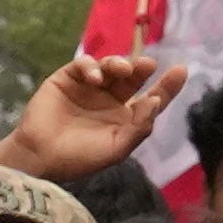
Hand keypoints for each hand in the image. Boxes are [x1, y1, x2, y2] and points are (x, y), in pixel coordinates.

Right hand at [0, 48, 181, 185]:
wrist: (41, 157)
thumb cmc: (80, 158)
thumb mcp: (117, 148)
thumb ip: (140, 126)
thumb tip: (156, 101)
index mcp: (125, 118)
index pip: (151, 98)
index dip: (167, 86)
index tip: (181, 71)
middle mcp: (109, 100)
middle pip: (133, 77)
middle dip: (142, 68)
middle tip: (148, 66)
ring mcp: (88, 88)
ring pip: (111, 66)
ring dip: (119, 64)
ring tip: (123, 69)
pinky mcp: (67, 78)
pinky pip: (84, 65)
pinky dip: (92, 67)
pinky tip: (96, 79)